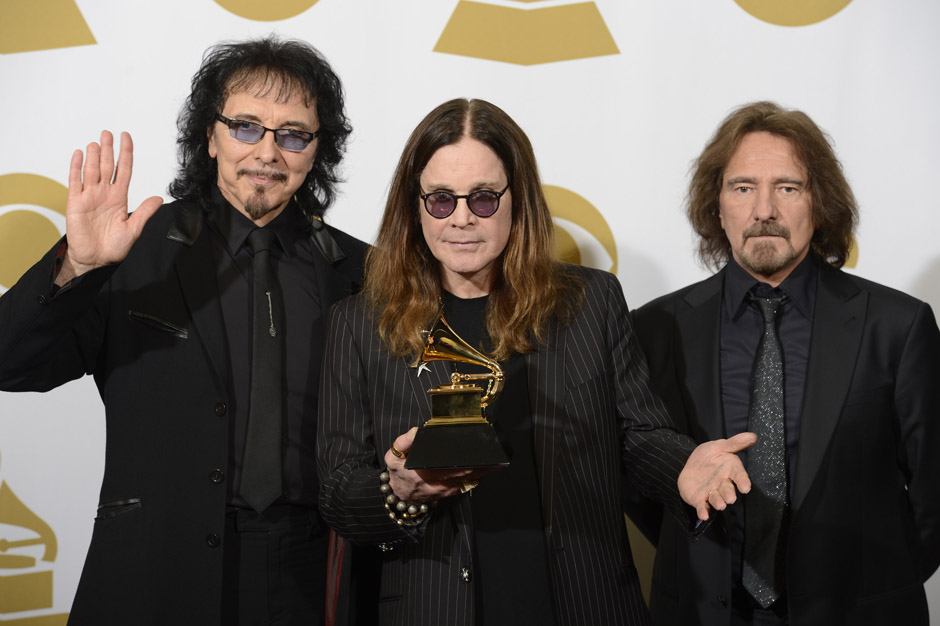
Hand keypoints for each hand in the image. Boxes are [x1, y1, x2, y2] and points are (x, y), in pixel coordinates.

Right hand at [57, 131, 162, 284]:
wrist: (95, 260)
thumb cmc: (114, 247)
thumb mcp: (133, 229)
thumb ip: (144, 212)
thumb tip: (159, 198)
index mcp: (120, 198)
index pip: (124, 170)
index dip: (125, 154)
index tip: (126, 138)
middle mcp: (105, 193)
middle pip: (107, 166)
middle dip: (108, 149)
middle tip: (108, 133)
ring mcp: (89, 196)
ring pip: (92, 170)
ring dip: (93, 156)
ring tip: (96, 142)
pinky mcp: (75, 202)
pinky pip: (75, 181)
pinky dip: (76, 167)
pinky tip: (78, 154)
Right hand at [384, 427, 490, 503]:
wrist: (399, 494)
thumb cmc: (398, 473)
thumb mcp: (392, 456)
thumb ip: (403, 443)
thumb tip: (416, 432)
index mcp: (421, 474)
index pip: (446, 468)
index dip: (462, 464)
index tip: (474, 455)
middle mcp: (435, 485)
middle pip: (462, 474)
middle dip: (478, 466)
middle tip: (493, 456)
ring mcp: (444, 491)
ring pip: (466, 481)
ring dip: (481, 472)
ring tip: (495, 463)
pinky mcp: (448, 493)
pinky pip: (465, 485)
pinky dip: (476, 477)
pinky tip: (486, 470)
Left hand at [678, 431, 756, 520]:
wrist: (690, 465)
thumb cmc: (708, 456)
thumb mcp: (719, 446)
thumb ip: (735, 443)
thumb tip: (752, 436)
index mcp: (730, 470)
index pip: (739, 476)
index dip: (742, 481)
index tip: (745, 487)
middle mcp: (723, 484)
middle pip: (728, 490)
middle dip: (729, 494)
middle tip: (730, 497)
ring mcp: (712, 493)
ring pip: (717, 499)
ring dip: (718, 502)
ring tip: (719, 504)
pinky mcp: (700, 500)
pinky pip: (702, 507)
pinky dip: (703, 511)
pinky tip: (703, 514)